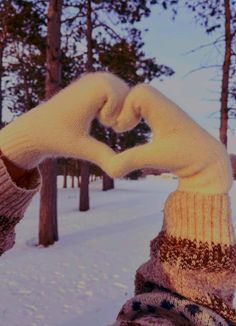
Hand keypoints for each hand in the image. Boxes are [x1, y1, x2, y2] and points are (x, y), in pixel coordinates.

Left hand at [0, 72, 128, 169]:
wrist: (38, 128)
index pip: (125, 98)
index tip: (101, 124)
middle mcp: (94, 78)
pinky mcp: (94, 84)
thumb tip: (120, 169)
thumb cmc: (58, 138)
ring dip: (119, 109)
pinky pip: (117, 92)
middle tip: (103, 124)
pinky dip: (115, 105)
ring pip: (125, 92)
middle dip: (122, 111)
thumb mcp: (82, 148)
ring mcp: (95, 78)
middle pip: (128, 93)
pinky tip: (98, 115)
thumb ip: (103, 156)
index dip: (117, 115)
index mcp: (92, 88)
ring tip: (101, 120)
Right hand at [106, 84, 232, 193]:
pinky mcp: (162, 116)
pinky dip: (132, 115)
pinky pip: (142, 105)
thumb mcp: (156, 158)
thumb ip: (131, 161)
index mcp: (164, 110)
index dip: (125, 108)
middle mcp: (164, 105)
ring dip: (127, 111)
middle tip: (122, 128)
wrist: (207, 158)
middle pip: (136, 91)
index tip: (125, 128)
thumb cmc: (186, 157)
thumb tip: (111, 170)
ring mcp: (163, 109)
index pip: (139, 93)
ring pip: (138, 97)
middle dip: (123, 108)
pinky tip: (132, 129)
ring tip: (125, 128)